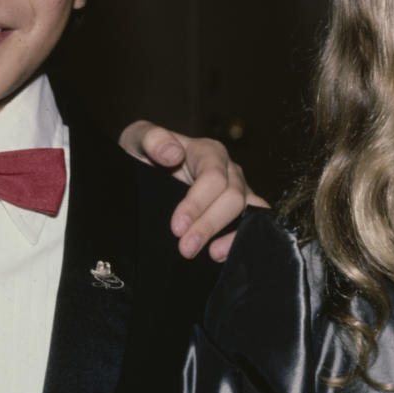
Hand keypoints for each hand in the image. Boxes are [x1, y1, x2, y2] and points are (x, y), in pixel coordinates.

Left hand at [119, 120, 267, 260]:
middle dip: (209, 225)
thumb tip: (172, 154)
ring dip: (229, 236)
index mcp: (208, 151)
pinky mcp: (243, 209)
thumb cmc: (144, 154)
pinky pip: (256, 222)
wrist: (146, 171)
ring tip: (208, 253)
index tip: (177, 227)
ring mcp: (240, 190)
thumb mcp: (137, 139)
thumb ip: (151, 139)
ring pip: (248, 210)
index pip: (213, 177)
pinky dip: (243, 239)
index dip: (198, 203)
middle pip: (233, 196)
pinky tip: (219, 253)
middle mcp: (229, 169)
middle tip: (185, 248)